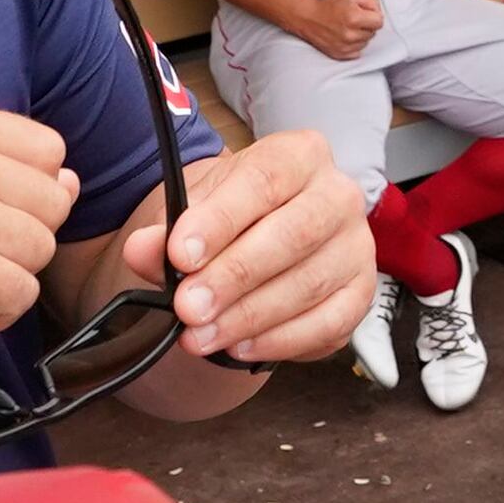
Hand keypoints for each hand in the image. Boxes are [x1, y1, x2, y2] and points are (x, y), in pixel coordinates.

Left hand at [121, 130, 374, 366]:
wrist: (257, 236)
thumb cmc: (230, 216)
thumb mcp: (193, 209)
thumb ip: (167, 229)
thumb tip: (143, 249)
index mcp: (301, 155)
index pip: (264, 180)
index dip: (221, 219)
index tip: (180, 254)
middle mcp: (339, 195)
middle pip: (293, 234)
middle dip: (234, 276)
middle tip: (188, 307)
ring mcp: (357, 247)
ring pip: (308, 284)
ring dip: (248, 317)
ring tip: (200, 336)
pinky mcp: (360, 294)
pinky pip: (328, 323)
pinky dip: (280, 340)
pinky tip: (240, 346)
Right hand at [277, 0, 387, 63]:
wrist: (308, 17)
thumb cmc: (329, 5)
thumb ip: (372, 2)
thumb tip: (380, 14)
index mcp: (354, 18)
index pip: (380, 22)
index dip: (374, 16)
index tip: (366, 14)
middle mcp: (350, 35)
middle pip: (373, 33)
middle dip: (367, 25)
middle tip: (354, 19)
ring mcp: (345, 46)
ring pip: (366, 42)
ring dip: (361, 35)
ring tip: (348, 27)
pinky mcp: (340, 54)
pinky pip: (358, 52)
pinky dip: (354, 45)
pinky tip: (345, 36)